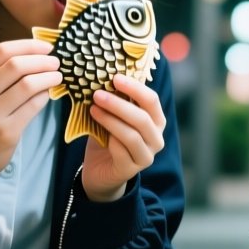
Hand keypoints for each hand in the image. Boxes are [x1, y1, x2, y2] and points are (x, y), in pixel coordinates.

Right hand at [0, 39, 62, 194]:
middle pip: (16, 65)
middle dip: (42, 60)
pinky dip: (45, 96)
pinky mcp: (6, 132)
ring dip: (48, 77)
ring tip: (57, 76)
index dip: (29, 45)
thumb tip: (35, 56)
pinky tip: (48, 95)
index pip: (2, 51)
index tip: (46, 47)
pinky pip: (33, 106)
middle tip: (56, 62)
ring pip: (28, 85)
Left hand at [79, 73, 166, 201]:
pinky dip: (108, 138)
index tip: (115, 77)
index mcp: (156, 121)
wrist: (99, 171)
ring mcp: (146, 156)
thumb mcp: (113, 117)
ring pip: (132, 134)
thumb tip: (104, 76)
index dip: (134, 87)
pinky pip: (121, 151)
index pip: (151, 100)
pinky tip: (95, 130)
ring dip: (111, 119)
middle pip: (143, 117)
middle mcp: (156, 139)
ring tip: (93, 108)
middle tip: (97, 93)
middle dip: (119, 104)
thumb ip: (115, 101)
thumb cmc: (108, 139)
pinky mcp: (131, 170)